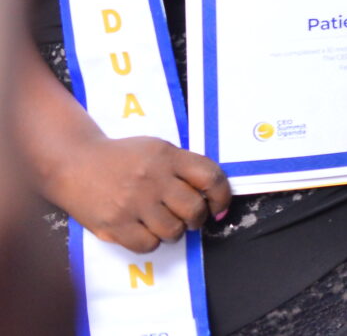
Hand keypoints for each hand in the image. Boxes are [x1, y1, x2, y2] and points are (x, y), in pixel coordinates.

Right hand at [42, 134, 228, 252]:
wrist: (75, 163)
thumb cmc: (121, 158)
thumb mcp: (157, 149)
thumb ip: (183, 167)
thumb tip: (212, 195)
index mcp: (168, 157)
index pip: (210, 177)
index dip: (222, 196)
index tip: (220, 208)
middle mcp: (153, 179)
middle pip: (194, 209)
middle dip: (198, 218)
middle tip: (191, 219)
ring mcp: (133, 203)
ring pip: (173, 231)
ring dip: (175, 232)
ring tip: (165, 224)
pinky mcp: (115, 224)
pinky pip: (148, 245)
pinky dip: (153, 242)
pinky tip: (146, 232)